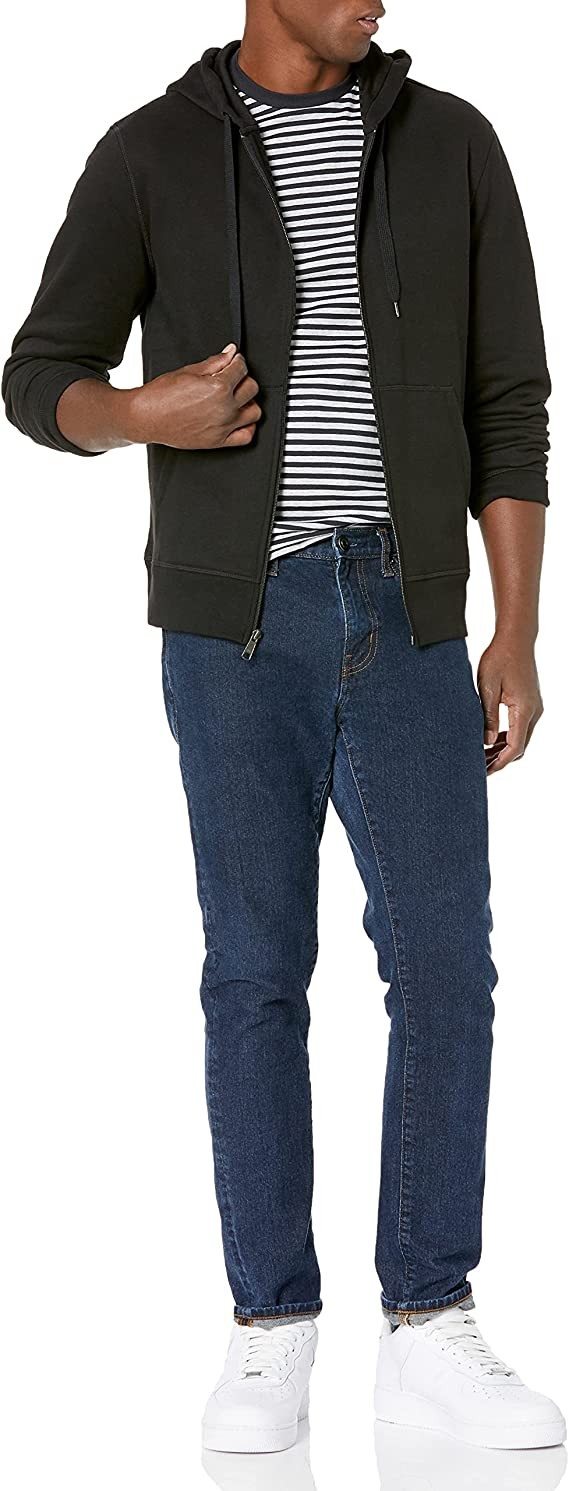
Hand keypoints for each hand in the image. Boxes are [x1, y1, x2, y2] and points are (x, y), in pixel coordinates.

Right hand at [126, 343, 261, 448]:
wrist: (146, 417)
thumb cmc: (161, 395)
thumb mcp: (189, 371)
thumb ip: (215, 362)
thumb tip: (231, 353)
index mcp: (219, 388)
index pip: (242, 368)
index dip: (238, 361)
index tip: (233, 361)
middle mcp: (225, 408)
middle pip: (251, 388)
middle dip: (243, 379)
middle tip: (232, 378)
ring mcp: (223, 426)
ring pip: (254, 411)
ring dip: (248, 402)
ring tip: (236, 398)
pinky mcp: (218, 441)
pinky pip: (247, 436)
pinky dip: (248, 426)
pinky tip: (239, 418)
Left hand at [477, 634, 543, 774]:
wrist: (516, 639)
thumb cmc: (499, 658)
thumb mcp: (487, 688)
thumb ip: (488, 717)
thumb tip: (487, 742)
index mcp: (524, 710)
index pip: (515, 747)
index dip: (500, 762)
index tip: (485, 772)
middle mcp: (534, 711)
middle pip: (520, 747)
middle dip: (501, 760)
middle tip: (480, 768)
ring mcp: (535, 707)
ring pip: (521, 738)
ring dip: (504, 749)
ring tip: (483, 757)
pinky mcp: (531, 702)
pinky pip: (522, 727)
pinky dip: (508, 737)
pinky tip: (492, 740)